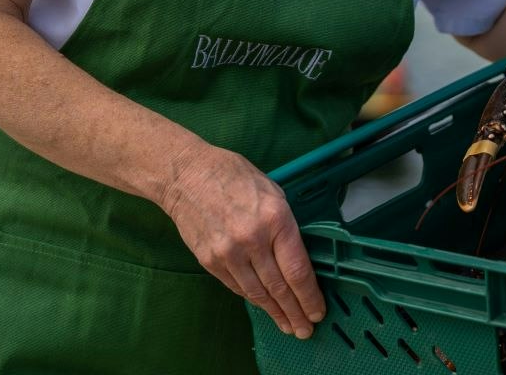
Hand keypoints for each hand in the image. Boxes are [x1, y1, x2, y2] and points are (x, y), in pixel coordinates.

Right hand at [159, 143, 323, 338]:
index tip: (318, 311)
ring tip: (288, 326)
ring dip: (275, 313)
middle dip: (295, 312)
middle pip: (279, 288)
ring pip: (257, 293)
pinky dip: (253, 298)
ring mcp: (229, 253)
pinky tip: (264, 306)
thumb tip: (297, 258)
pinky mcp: (210, 261)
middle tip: (306, 329)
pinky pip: (237, 286)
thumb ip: (286, 227)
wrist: (187, 175)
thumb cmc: (234, 176)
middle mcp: (253, 240)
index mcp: (276, 219)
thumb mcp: (273, 193)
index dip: (309, 296)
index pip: (297, 270)